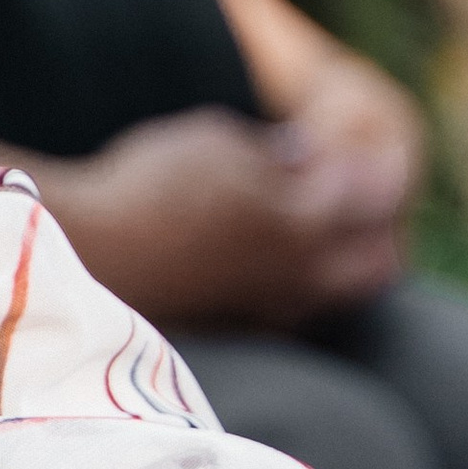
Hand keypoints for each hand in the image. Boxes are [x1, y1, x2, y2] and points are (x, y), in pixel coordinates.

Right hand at [39, 102, 409, 330]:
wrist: (88, 252)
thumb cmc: (145, 185)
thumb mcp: (213, 143)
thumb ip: (274, 152)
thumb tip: (307, 156)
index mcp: (300, 217)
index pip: (372, 194)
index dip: (377, 171)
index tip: (372, 154)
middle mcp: (298, 271)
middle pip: (378, 262)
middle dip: (379, 229)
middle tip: (364, 201)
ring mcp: (271, 306)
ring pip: (341, 294)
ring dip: (347, 262)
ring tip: (326, 232)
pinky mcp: (240, 326)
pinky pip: (298, 312)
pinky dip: (307, 289)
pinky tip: (284, 267)